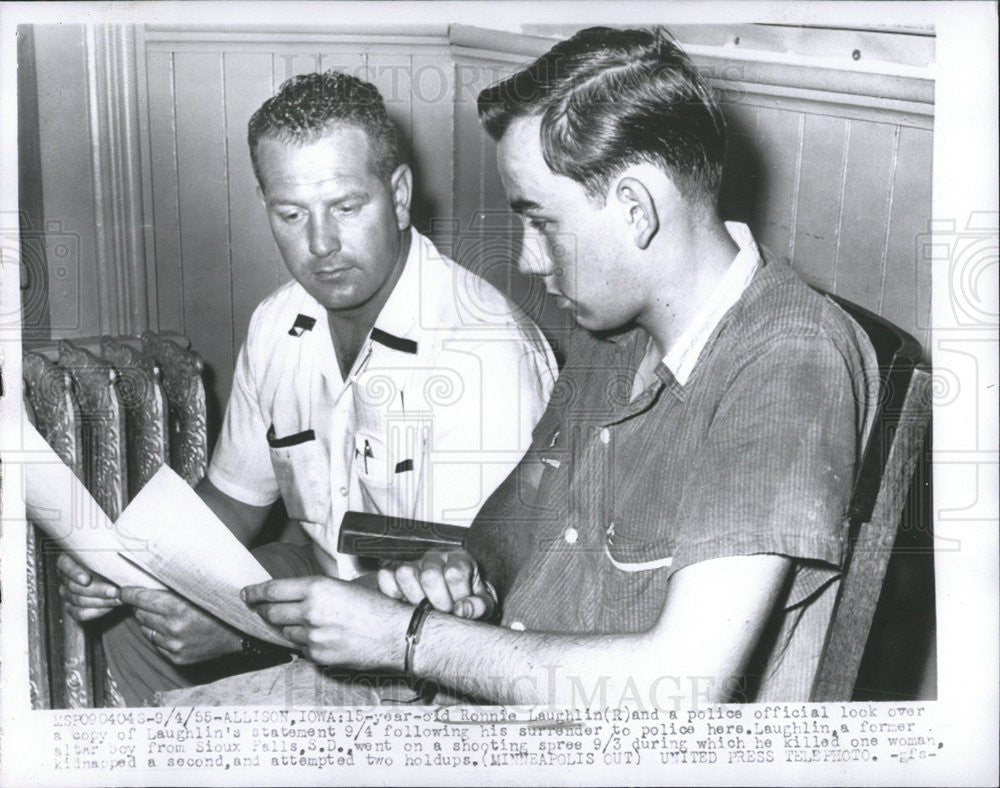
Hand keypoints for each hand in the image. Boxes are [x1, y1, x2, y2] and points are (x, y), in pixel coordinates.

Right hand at [56, 553, 121, 621]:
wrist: (114, 578)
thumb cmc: (111, 561)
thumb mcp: (109, 554)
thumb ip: (107, 555)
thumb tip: (116, 557)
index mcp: (69, 559)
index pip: (64, 564)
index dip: (74, 572)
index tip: (86, 579)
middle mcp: (64, 576)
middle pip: (74, 586)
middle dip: (98, 590)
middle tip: (115, 591)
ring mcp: (66, 593)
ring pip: (78, 601)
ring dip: (101, 601)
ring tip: (118, 598)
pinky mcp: (71, 607)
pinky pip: (79, 613)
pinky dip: (96, 611)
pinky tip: (110, 607)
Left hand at [118, 587, 241, 664]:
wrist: (239, 634)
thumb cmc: (220, 607)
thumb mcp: (199, 592)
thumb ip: (173, 589)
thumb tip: (148, 584)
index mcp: (179, 609)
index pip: (142, 599)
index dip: (128, 594)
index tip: (120, 591)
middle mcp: (173, 628)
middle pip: (141, 614)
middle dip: (141, 606)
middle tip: (148, 600)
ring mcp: (174, 646)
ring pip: (147, 630)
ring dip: (150, 621)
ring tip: (165, 615)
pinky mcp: (176, 658)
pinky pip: (157, 644)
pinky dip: (160, 635)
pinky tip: (173, 629)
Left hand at [242, 576, 408, 668]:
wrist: (394, 633)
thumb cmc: (374, 607)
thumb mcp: (343, 588)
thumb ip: (314, 592)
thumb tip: (289, 597)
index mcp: (317, 588)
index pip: (273, 591)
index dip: (254, 593)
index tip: (245, 594)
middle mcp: (311, 611)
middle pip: (272, 613)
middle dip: (266, 612)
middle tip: (266, 610)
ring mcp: (313, 636)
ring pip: (285, 632)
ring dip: (290, 628)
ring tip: (312, 624)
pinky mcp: (318, 655)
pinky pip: (301, 648)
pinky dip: (306, 643)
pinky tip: (324, 638)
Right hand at [377, 548, 495, 619]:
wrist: (453, 601)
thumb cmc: (468, 602)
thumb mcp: (483, 606)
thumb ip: (478, 607)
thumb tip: (461, 611)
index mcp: (459, 560)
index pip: (454, 573)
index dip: (457, 596)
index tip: (459, 608)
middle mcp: (435, 557)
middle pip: (429, 575)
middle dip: (437, 601)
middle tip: (443, 612)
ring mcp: (413, 564)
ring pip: (405, 573)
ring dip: (414, 597)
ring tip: (425, 608)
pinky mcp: (394, 573)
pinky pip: (385, 577)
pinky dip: (392, 593)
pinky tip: (405, 604)